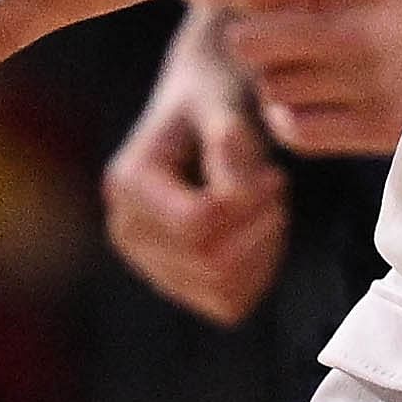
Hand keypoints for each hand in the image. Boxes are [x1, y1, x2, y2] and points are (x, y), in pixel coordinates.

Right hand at [103, 13, 286, 322]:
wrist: (205, 105)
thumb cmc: (216, 98)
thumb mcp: (224, 103)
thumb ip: (229, 140)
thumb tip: (230, 180)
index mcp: (126, 184)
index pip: (197, 226)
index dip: (247, 206)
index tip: (273, 173)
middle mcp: (125, 230)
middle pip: (212, 264)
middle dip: (260, 228)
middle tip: (276, 185)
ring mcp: (147, 262)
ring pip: (222, 290)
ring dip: (262, 249)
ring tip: (268, 204)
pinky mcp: (176, 282)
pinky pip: (228, 303)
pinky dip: (258, 271)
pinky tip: (261, 230)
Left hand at [190, 0, 401, 157]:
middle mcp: (366, 30)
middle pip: (251, 42)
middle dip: (251, 37)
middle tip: (271, 31)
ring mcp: (376, 86)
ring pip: (271, 88)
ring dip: (277, 77)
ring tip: (311, 64)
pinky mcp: (386, 131)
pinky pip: (296, 130)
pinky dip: (291, 117)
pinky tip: (313, 99)